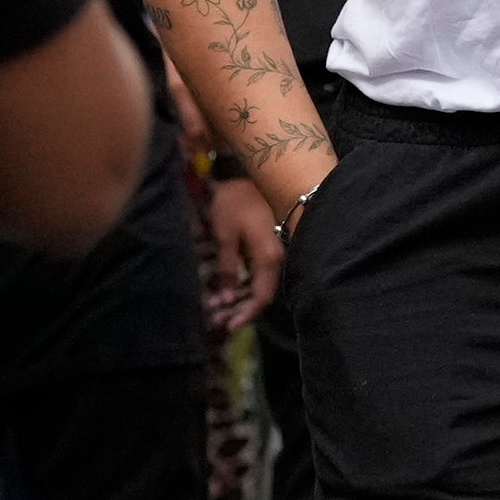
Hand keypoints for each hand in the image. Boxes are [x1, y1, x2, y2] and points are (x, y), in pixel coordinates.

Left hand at [201, 164, 284, 328]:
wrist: (250, 172)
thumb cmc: (236, 202)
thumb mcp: (224, 236)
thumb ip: (228, 269)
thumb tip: (226, 298)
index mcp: (270, 257)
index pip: (262, 297)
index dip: (246, 315)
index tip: (228, 327)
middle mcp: (280, 257)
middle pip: (264, 294)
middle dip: (241, 310)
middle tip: (219, 320)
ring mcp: (279, 250)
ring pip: (263, 283)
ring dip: (242, 297)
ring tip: (219, 305)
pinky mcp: (273, 244)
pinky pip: (263, 271)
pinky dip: (247, 282)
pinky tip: (231, 287)